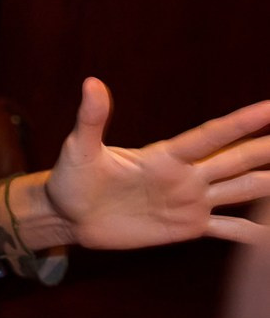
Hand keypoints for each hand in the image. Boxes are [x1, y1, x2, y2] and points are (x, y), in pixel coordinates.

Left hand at [38, 79, 269, 249]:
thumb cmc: (71, 178)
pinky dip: (253, 233)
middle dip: (269, 150)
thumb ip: (91, 120)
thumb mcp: (79, 149)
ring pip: (242, 190)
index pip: (212, 136)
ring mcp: (191, 201)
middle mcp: (187, 176)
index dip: (242, 123)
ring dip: (269, 186)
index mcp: (166, 156)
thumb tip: (92, 83)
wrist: (68, 215)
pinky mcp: (187, 227)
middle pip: (238, 160)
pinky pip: (229, 230)